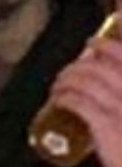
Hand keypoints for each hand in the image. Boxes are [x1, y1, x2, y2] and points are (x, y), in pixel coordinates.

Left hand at [50, 36, 121, 166]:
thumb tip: (108, 79)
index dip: (107, 44)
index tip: (93, 41)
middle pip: (100, 67)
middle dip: (78, 65)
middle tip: (68, 71)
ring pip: (86, 82)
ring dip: (66, 80)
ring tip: (58, 86)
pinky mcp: (107, 125)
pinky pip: (78, 102)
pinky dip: (64, 96)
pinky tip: (58, 100)